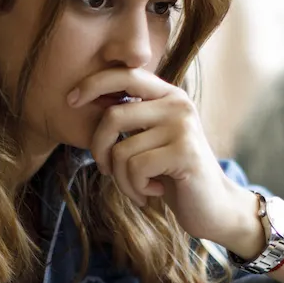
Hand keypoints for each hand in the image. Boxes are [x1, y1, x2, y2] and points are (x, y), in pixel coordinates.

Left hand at [70, 67, 252, 244]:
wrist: (213, 207)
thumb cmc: (172, 175)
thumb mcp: (150, 140)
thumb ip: (130, 120)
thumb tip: (83, 101)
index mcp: (167, 96)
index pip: (125, 75)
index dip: (93, 84)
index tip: (71, 101)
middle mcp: (177, 104)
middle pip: (112, 116)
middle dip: (99, 150)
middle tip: (106, 170)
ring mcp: (183, 126)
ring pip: (121, 151)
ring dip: (121, 179)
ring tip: (138, 188)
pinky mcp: (184, 152)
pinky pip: (135, 169)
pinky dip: (135, 188)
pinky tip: (153, 192)